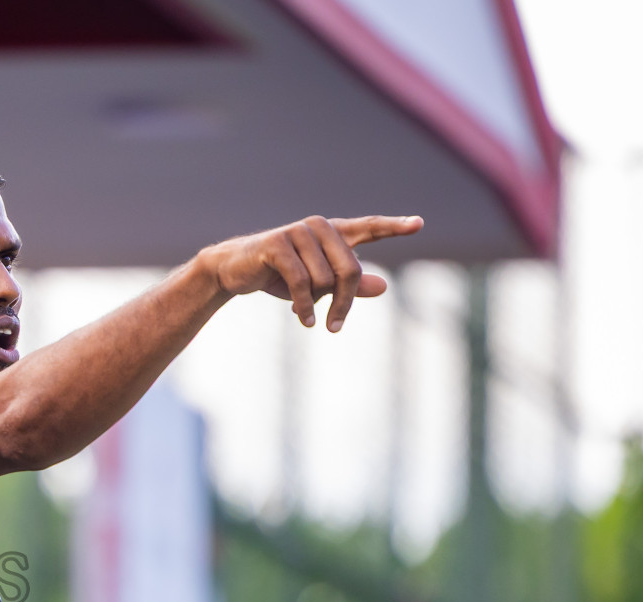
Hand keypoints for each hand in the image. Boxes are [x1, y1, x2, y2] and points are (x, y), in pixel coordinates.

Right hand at [197, 215, 422, 331]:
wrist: (234, 270)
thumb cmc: (279, 276)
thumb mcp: (317, 285)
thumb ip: (350, 285)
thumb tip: (383, 286)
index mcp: (332, 233)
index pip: (369, 227)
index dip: (394, 226)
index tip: (419, 224)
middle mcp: (318, 227)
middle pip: (350, 269)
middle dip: (344, 302)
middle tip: (336, 326)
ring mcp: (298, 232)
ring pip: (325, 279)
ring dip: (316, 305)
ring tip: (307, 315)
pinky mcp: (278, 244)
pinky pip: (302, 282)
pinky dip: (304, 306)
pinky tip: (305, 321)